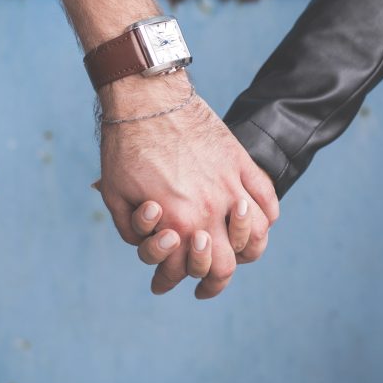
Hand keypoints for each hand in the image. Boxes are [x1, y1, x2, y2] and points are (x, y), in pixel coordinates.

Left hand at [96, 71, 278, 297]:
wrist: (147, 98)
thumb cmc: (125, 147)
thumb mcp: (115, 195)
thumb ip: (133, 231)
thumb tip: (150, 244)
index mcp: (180, 221)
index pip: (196, 271)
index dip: (180, 283)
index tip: (168, 284)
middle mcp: (211, 208)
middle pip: (231, 263)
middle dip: (217, 280)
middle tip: (207, 285)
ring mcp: (231, 183)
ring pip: (257, 234)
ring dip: (248, 250)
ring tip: (238, 253)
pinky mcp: (240, 160)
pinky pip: (266, 195)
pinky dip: (266, 215)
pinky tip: (256, 220)